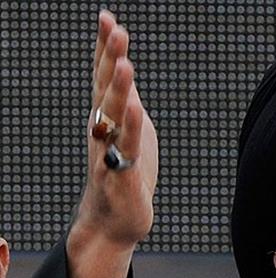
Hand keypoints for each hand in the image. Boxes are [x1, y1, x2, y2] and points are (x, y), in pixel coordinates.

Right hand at [67, 10, 157, 277]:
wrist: (114, 223)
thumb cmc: (124, 175)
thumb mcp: (131, 133)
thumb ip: (129, 104)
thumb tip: (129, 75)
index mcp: (107, 118)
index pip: (104, 78)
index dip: (105, 49)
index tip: (107, 18)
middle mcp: (103, 131)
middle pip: (106, 89)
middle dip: (111, 58)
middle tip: (115, 28)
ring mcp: (109, 153)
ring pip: (113, 117)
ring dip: (118, 90)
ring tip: (125, 62)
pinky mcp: (122, 176)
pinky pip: (126, 150)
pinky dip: (130, 130)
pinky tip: (135, 110)